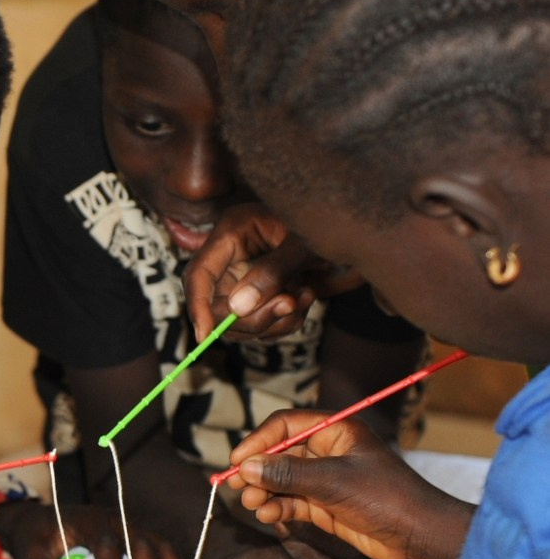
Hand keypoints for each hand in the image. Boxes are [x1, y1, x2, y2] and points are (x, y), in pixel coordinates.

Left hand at [0, 501, 183, 558]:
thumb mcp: (31, 554)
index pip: (108, 545)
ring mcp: (131, 526)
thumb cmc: (35, 536)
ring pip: (162, 546)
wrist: (38, 518)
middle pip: (143, 544)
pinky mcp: (139, 536)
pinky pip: (164, 552)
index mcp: (89, 521)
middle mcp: (116, 519)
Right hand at [184, 203, 356, 342]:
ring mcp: (246, 278)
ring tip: (304, 296)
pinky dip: (284, 322)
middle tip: (288, 307)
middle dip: (252, 317)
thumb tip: (237, 308)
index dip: (198, 305)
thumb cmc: (332, 223)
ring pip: (240, 321)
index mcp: (233, 232)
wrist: (361, 230)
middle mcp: (233, 257)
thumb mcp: (304, 245)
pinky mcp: (262, 294)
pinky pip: (262, 324)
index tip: (204, 335)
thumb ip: (271, 273)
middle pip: (218, 306)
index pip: (198, 273)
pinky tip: (305, 297)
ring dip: (275, 321)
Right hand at [228, 410, 473, 558]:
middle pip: (278, 453)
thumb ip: (288, 473)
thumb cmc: (385, 497)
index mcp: (335, 431)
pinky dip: (276, 507)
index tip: (237, 460)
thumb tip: (246, 466)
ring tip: (253, 505)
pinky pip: (290, 501)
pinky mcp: (323, 505)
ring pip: (281, 480)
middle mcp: (326, 451)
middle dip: (257, 470)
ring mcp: (324, 479)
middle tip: (236, 486)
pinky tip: (268, 515)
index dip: (258, 440)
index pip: (285, 425)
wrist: (419, 535)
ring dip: (263, 491)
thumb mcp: (333, 481)